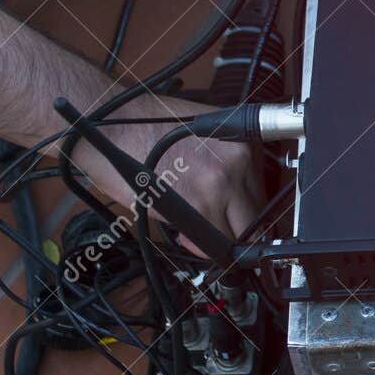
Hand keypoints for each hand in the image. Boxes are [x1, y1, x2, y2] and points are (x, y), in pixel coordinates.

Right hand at [72, 93, 264, 240]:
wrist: (109, 128)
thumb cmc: (145, 127)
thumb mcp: (202, 133)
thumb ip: (228, 161)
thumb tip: (240, 194)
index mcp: (244, 141)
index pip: (264, 190)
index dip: (248, 210)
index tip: (240, 218)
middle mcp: (239, 161)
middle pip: (258, 214)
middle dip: (239, 227)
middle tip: (219, 230)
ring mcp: (221, 184)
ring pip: (239, 233)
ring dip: (220, 238)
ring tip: (198, 232)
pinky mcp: (198, 206)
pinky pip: (212, 243)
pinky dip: (200, 246)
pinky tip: (186, 236)